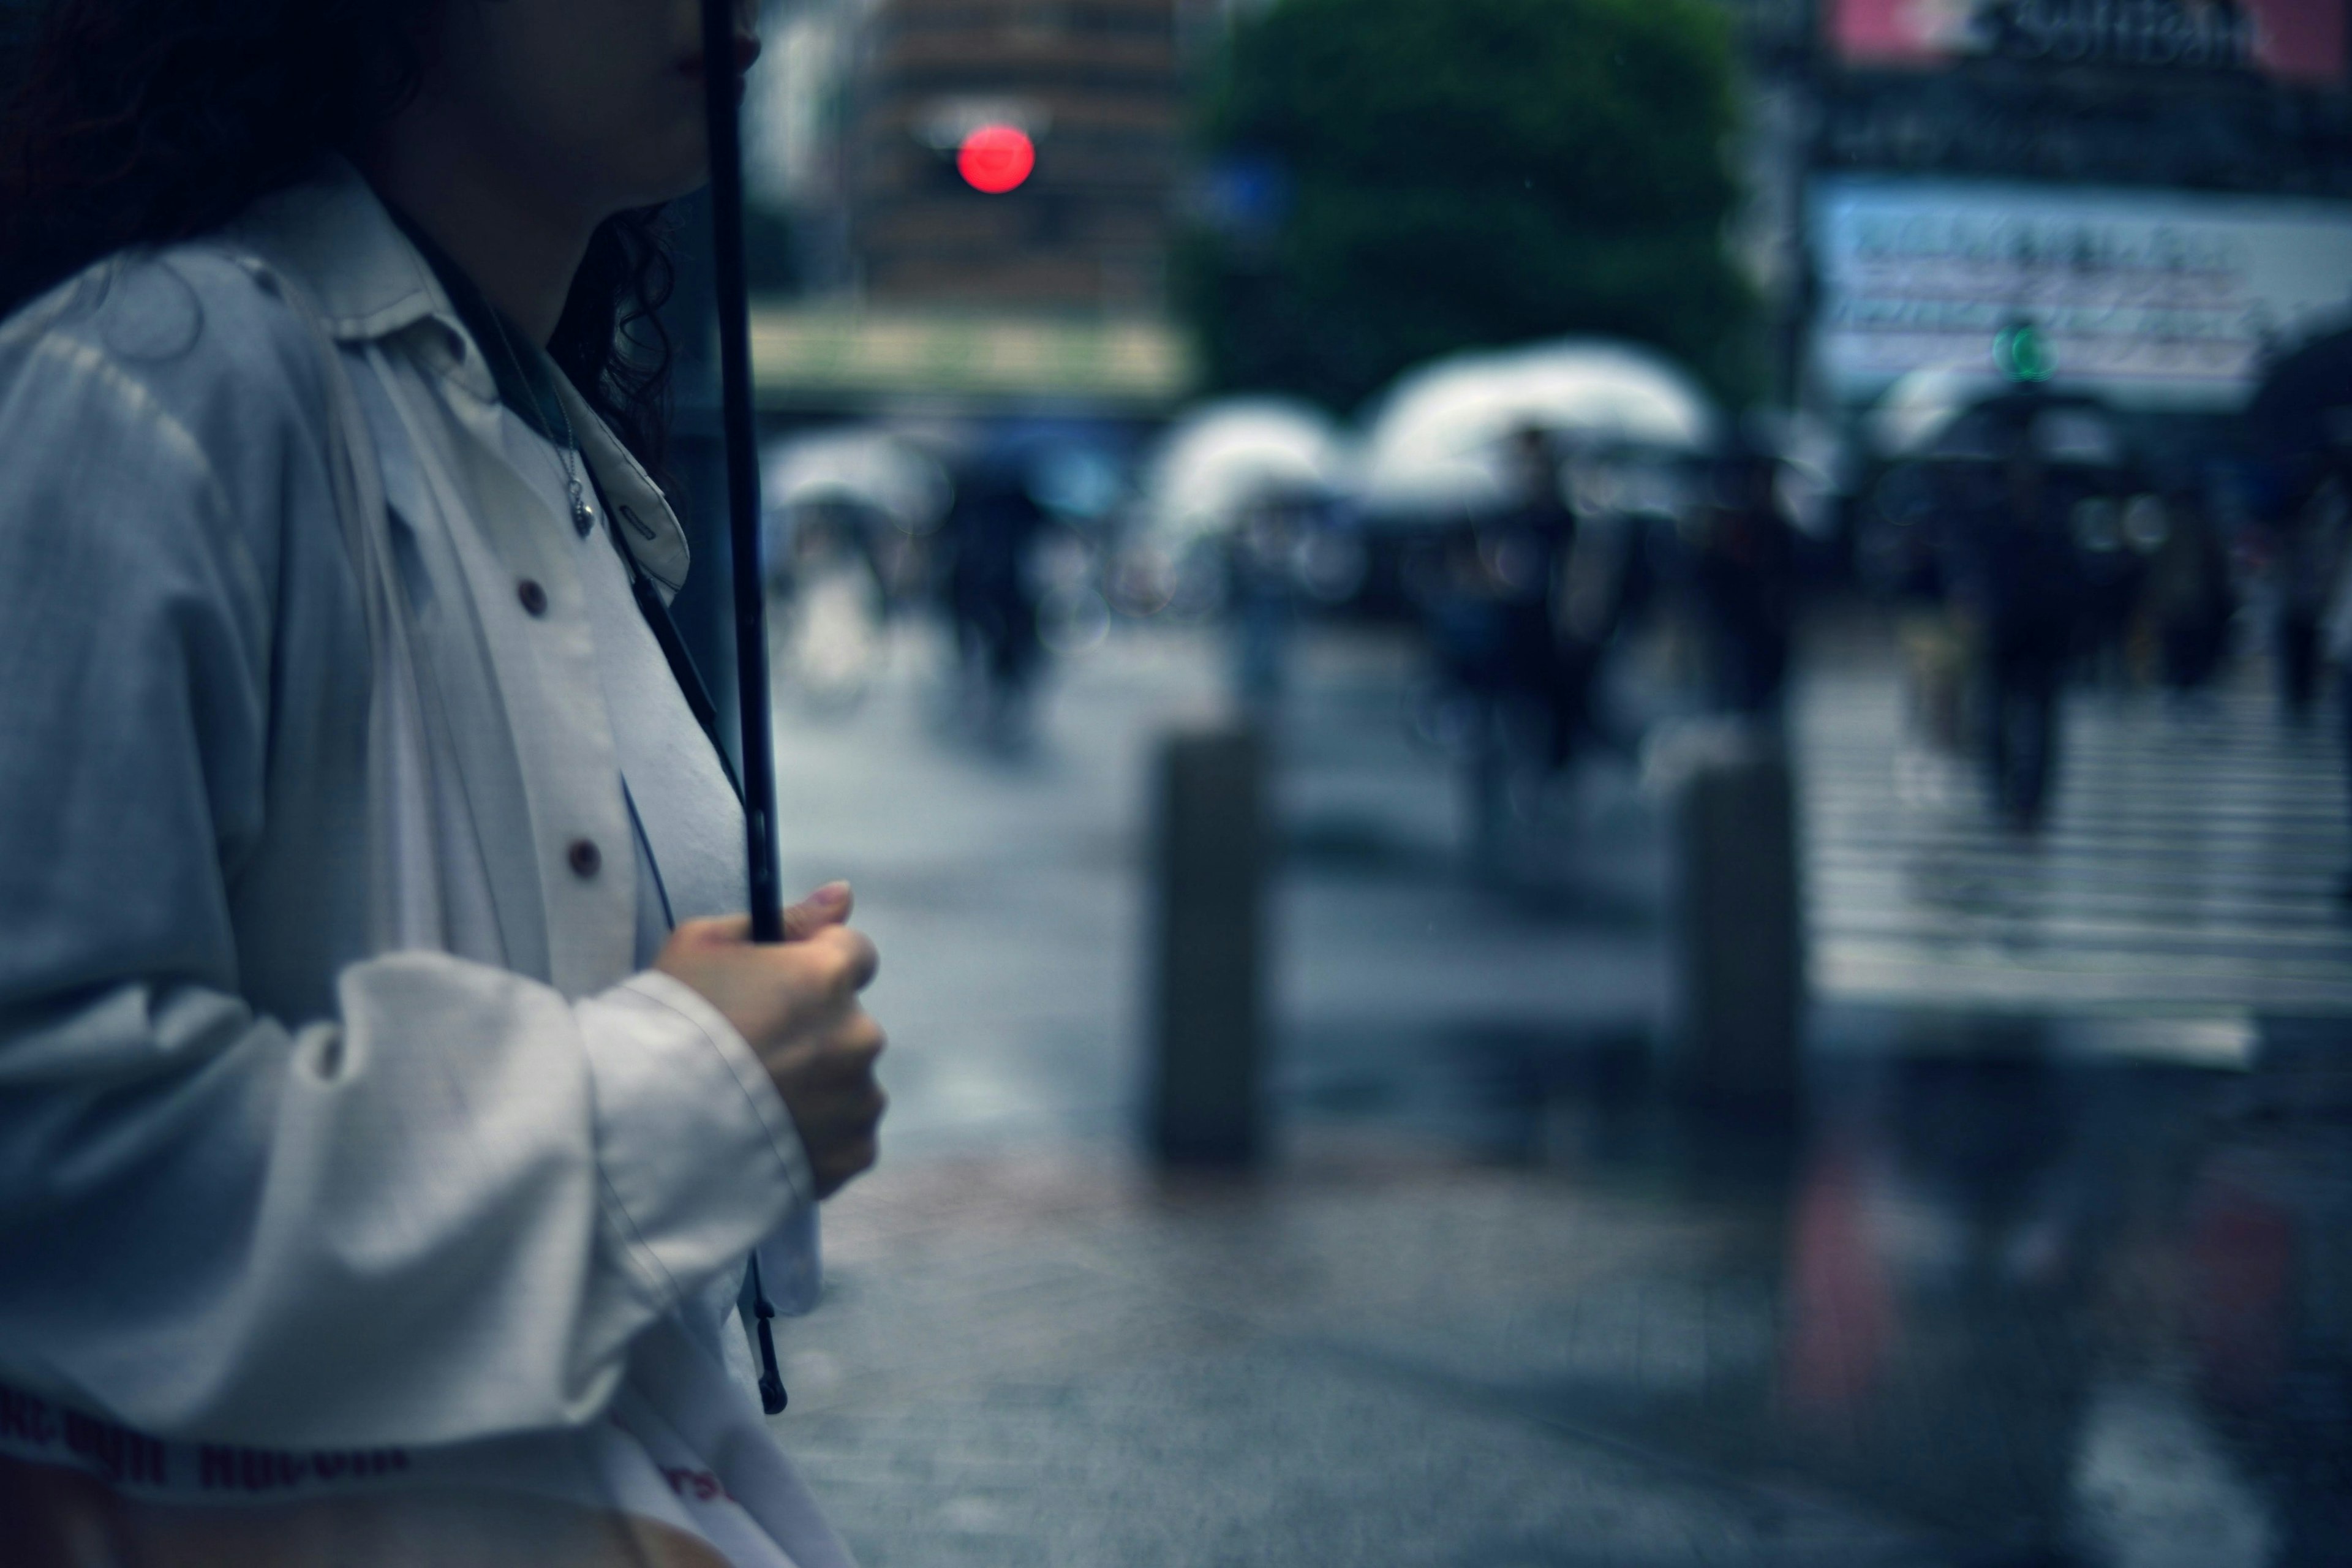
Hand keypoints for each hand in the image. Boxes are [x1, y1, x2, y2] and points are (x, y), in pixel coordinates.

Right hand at [655, 883, 885, 1198]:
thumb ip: (785, 918)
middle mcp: (857, 1036)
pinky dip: (820, 1136)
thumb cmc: (667, 1026)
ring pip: (851, 1082)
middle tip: (754, 1054)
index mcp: (827, 977)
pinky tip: (770, 1135)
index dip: (816, 967)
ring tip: (757, 1102)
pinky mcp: (850, 1155)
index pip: (855, 954)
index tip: (780, 989)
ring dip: (819, 1086)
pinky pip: (849, 1136)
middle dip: (813, 1032)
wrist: (641, 1127)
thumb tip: (844, 894)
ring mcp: (858, 1100)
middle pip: (849, 1023)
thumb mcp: (703, 945)